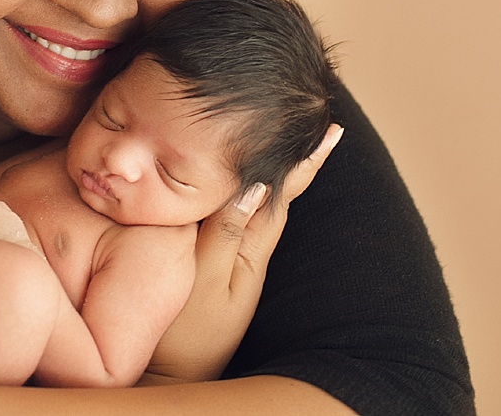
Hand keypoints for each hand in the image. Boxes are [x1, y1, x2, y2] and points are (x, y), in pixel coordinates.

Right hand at [147, 124, 342, 382]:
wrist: (175, 377)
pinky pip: (242, 218)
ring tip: (297, 143)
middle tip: (322, 123)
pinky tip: (253, 184)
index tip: (326, 130)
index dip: (300, 161)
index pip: (280, 194)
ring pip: (263, 206)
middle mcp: (252, 252)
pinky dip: (254, 193)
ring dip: (281, 174)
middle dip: (299, 160)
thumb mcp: (204, 281)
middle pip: (278, 195)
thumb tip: (254, 185)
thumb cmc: (183, 333)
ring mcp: (239, 262)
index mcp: (251, 249)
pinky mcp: (222, 269)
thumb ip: (226, 233)